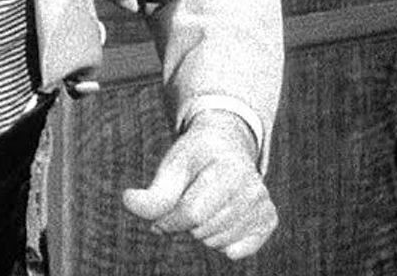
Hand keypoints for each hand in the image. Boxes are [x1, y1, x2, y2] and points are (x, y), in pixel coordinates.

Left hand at [121, 111, 275, 260]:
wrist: (226, 145)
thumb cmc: (196, 157)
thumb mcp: (173, 166)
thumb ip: (154, 191)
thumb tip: (128, 201)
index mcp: (230, 170)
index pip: (191, 214)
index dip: (169, 219)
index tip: (162, 210)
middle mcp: (253, 188)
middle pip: (203, 230)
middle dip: (185, 221)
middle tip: (189, 198)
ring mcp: (263, 205)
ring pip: (218, 242)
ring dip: (202, 230)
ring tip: (206, 204)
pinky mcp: (268, 219)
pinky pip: (237, 250)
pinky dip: (222, 242)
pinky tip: (220, 220)